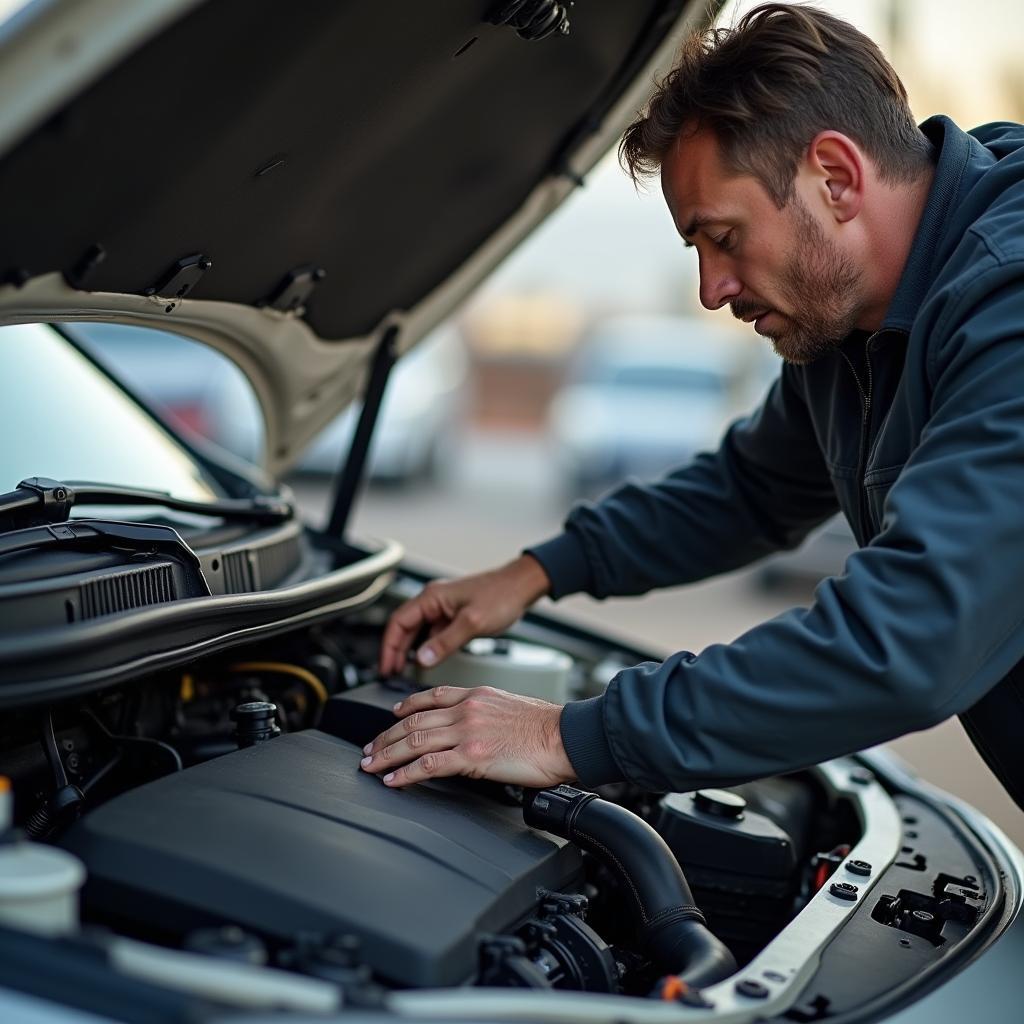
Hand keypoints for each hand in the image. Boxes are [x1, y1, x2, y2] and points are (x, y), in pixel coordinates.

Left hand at [358, 684, 575, 788]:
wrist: (565, 737)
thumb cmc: (547, 728)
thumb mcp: (510, 707)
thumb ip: (484, 714)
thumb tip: (472, 731)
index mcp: (476, 694)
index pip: (431, 695)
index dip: (406, 705)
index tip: (392, 714)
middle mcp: (467, 708)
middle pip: (414, 720)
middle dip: (386, 736)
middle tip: (369, 749)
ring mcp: (467, 730)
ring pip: (414, 740)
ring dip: (387, 755)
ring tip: (371, 766)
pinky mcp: (471, 755)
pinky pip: (428, 765)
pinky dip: (406, 774)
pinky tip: (394, 780)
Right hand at [378, 555, 550, 674]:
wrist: (522, 587)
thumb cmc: (501, 596)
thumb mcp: (472, 622)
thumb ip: (445, 642)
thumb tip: (422, 660)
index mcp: (432, 598)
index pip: (398, 622)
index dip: (389, 646)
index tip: (386, 666)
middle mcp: (434, 601)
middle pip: (404, 627)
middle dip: (395, 650)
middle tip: (390, 673)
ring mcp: (444, 608)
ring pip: (417, 631)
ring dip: (408, 650)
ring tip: (402, 671)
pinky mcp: (454, 615)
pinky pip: (432, 633)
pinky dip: (426, 648)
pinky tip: (427, 661)